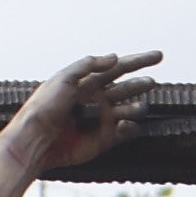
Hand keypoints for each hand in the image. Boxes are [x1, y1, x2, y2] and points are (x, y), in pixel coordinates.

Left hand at [13, 50, 162, 172]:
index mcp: (88, 82)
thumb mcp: (64, 77)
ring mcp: (101, 120)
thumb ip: (88, 64)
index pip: (118, 67)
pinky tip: (126, 124)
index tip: (158, 56)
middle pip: (127, 87)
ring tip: (139, 107)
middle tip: (151, 82)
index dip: (138, 61)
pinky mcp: (103, 140)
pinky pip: (125, 132)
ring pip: (128, 110)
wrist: (37, 138)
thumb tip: (114, 57)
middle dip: (140, 83)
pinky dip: (130, 127)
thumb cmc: (46, 106)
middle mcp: (97, 99)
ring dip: (136, 107)